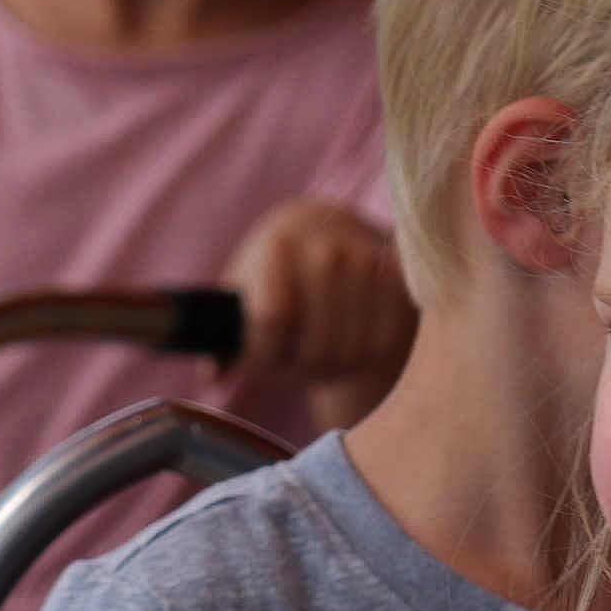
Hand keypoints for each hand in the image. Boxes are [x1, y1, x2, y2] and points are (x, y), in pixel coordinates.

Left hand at [222, 199, 415, 397]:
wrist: (322, 235)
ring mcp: (366, 264)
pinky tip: (351, 339)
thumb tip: (210, 375)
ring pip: (352, 349)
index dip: (267, 350)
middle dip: (304, 365)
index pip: (273, 319)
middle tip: (297, 359)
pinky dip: (365, 354)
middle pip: (318, 345)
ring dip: (335, 363)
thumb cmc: (269, 278)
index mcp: (277, 247)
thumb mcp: (239, 298)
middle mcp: (324, 250)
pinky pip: (383, 341)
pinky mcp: (399, 279)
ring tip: (322, 349)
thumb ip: (221, 340)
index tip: (266, 352)